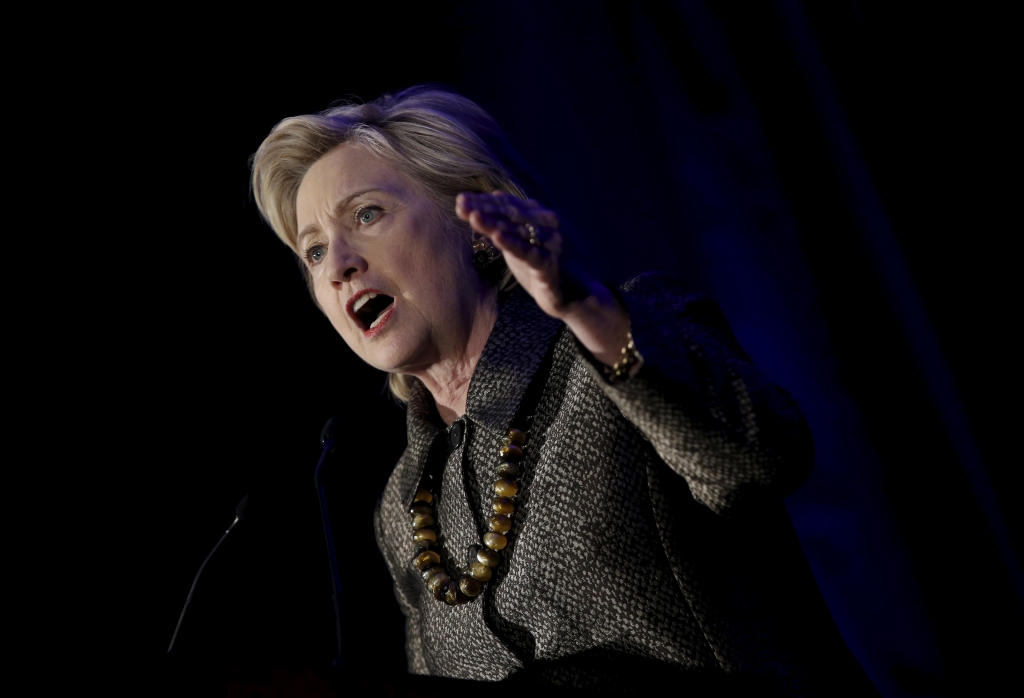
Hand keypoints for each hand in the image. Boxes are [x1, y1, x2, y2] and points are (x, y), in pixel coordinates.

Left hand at [455, 191, 631, 367]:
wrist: (577, 295)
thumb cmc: (547, 267)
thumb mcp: (524, 241)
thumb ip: (509, 221)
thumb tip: (493, 195)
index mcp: (540, 216)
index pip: (508, 204)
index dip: (484, 202)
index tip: (461, 199)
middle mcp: (548, 224)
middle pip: (511, 213)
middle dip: (484, 208)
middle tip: (461, 204)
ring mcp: (551, 243)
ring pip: (519, 230)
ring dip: (495, 223)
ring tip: (473, 216)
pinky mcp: (550, 265)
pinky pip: (529, 253)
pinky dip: (513, 244)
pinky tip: (496, 238)